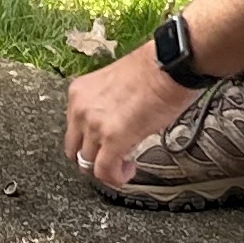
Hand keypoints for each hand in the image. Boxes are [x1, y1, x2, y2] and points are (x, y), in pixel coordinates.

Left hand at [67, 43, 195, 188]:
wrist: (170, 65)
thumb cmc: (154, 69)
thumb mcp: (116, 85)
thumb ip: (107, 107)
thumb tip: (114, 126)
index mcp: (80, 92)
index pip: (73, 129)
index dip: (90, 141)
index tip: (103, 145)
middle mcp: (81, 108)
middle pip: (75, 149)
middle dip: (93, 157)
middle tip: (111, 159)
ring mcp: (94, 125)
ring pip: (88, 163)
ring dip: (107, 167)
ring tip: (124, 163)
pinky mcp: (112, 139)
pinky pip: (105, 171)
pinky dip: (115, 177)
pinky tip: (127, 171)